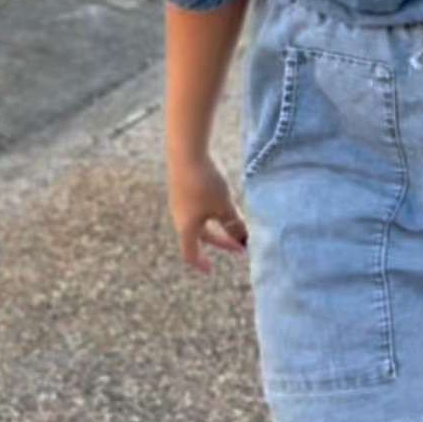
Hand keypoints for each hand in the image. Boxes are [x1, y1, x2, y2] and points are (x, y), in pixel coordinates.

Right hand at [167, 151, 249, 273]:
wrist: (186, 151)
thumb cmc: (205, 183)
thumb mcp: (224, 207)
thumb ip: (234, 225)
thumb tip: (244, 240)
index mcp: (186, 227)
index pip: (190, 253)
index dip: (200, 263)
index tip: (210, 270)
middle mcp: (179, 217)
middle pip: (198, 236)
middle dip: (221, 241)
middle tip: (240, 244)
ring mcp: (179, 201)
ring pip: (199, 220)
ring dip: (217, 225)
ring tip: (235, 219)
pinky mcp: (182, 186)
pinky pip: (196, 206)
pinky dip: (211, 211)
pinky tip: (222, 198)